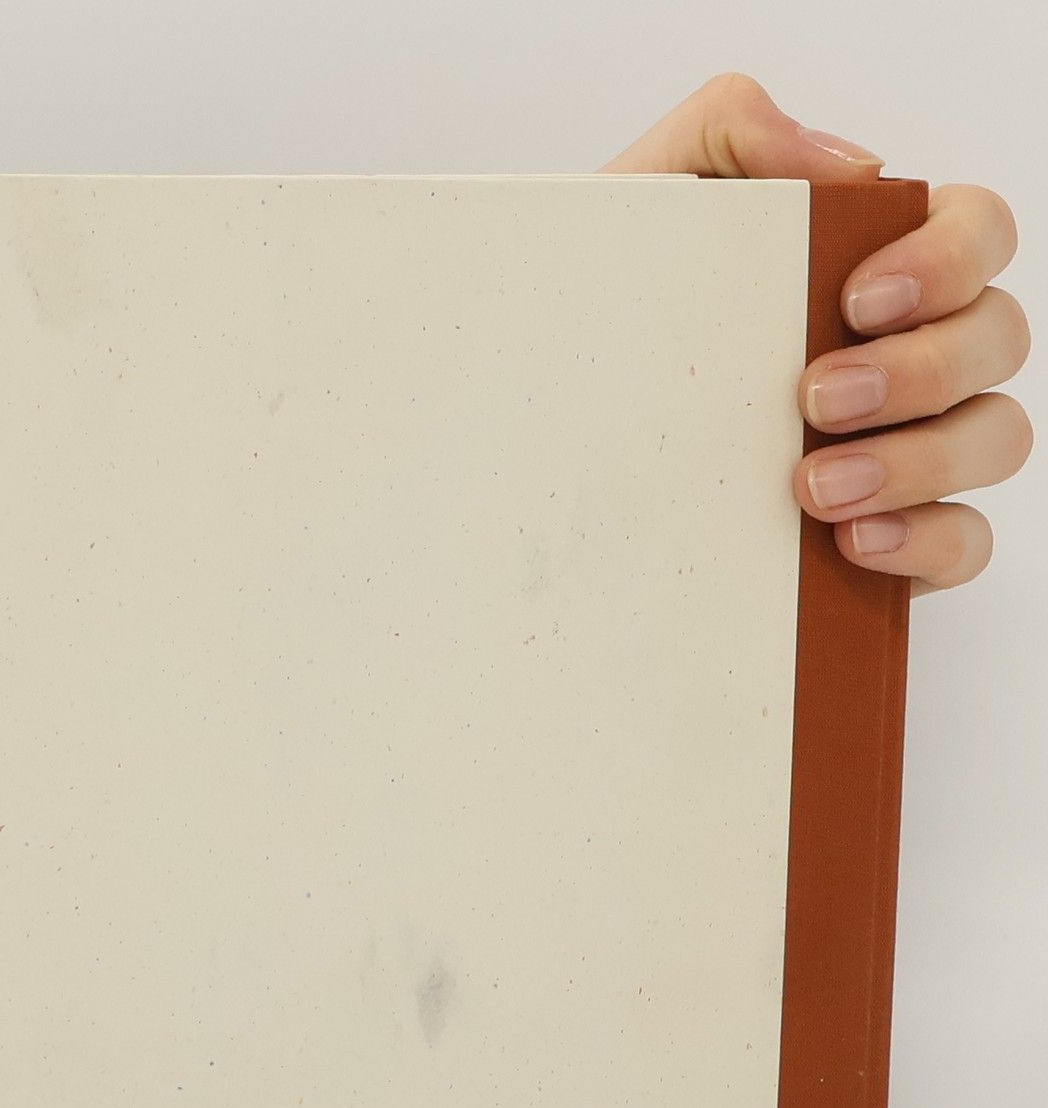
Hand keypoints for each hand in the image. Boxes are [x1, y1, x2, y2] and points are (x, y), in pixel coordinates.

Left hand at [605, 74, 1031, 594]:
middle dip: (921, 369)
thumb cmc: (607, 313)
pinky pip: (962, 544)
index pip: (978, 233)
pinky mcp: (892, 537)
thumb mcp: (640, 203)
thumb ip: (730, 134)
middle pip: (996, 339)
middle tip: (815, 399)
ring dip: (919, 461)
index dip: (948, 259)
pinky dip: (926, 541)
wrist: (539, 438)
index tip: (856, 298)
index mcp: (877, 265)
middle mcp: (912, 352)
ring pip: (994, 440)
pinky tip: (852, 544)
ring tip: (814, 488)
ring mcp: (911, 448)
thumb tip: (854, 165)